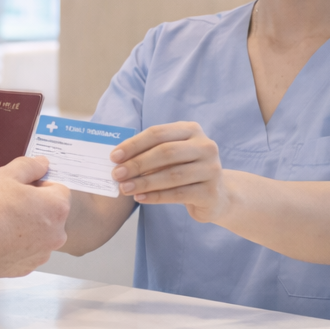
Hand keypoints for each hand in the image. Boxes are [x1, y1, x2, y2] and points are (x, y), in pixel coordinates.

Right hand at [0, 156, 70, 277]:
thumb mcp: (5, 174)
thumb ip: (29, 166)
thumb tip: (41, 164)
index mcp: (57, 207)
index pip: (58, 188)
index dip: (38, 184)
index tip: (20, 186)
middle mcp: (56, 233)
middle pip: (49, 212)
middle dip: (33, 205)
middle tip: (7, 202)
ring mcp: (42, 253)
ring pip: (38, 232)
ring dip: (25, 225)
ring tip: (0, 220)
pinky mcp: (26, 267)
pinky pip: (26, 250)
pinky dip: (16, 243)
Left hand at [111, 121, 226, 222]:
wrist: (215, 196)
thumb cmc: (184, 170)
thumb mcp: (170, 155)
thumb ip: (149, 152)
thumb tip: (118, 159)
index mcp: (192, 130)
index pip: (158, 133)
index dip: (134, 144)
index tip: (114, 156)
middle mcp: (205, 146)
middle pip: (165, 152)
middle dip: (137, 164)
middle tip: (117, 174)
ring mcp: (211, 169)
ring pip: (171, 175)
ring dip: (143, 182)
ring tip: (124, 188)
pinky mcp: (211, 192)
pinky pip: (178, 194)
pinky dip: (156, 196)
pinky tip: (140, 198)